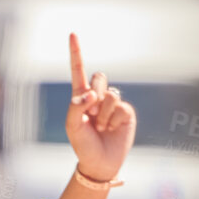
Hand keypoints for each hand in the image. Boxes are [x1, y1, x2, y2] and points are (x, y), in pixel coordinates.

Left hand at [66, 31, 135, 183]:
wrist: (100, 164)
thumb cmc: (84, 145)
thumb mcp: (73, 126)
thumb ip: (76, 105)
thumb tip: (92, 92)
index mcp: (82, 97)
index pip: (79, 71)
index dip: (76, 53)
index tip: (72, 34)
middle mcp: (98, 97)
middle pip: (99, 77)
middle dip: (95, 94)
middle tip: (92, 115)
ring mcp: (113, 104)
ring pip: (110, 94)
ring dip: (103, 113)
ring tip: (101, 127)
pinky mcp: (126, 112)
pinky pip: (120, 106)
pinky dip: (113, 120)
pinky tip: (111, 129)